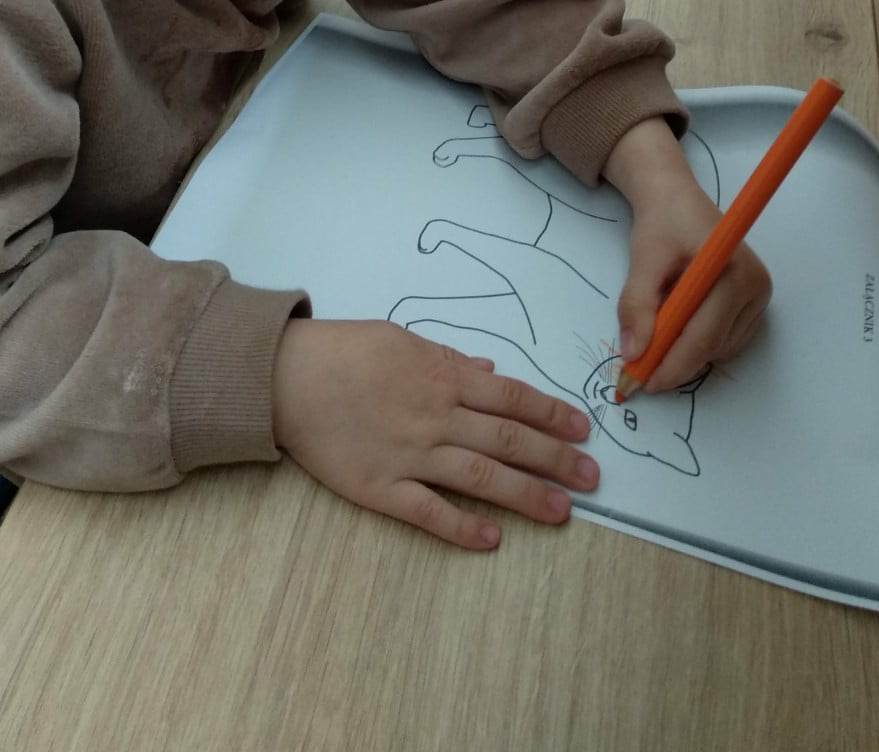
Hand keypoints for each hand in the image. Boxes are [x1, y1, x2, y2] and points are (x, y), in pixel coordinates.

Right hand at [271, 319, 599, 548]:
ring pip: (480, 476)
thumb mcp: (402, 339)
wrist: (285, 377)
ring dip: (525, 494)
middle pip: (508, 438)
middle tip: (592, 478)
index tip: (583, 430)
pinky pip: (428, 511)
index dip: (552, 414)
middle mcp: (436, 416)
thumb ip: (448, 358)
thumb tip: (489, 370)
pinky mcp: (380, 487)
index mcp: (443, 376)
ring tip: (562, 511)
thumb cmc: (344, 351)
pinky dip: (462, 527)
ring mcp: (410, 454)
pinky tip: (492, 539)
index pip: (512, 398)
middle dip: (555, 459)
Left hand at [605, 118, 771, 391]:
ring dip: (687, 349)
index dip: (671, 365)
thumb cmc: (661, 224)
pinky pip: (726, 341)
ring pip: (719, 349)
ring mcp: (760, 296)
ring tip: (661, 323)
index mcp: (732, 271)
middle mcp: (755, 286)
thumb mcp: (642, 260)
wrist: (677, 200)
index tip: (641, 382)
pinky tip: (683, 319)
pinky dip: (700, 342)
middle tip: (638, 369)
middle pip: (712, 347)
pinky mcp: (756, 303)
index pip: (703, 335)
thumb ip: (636, 306)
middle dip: (674, 362)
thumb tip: (632, 355)